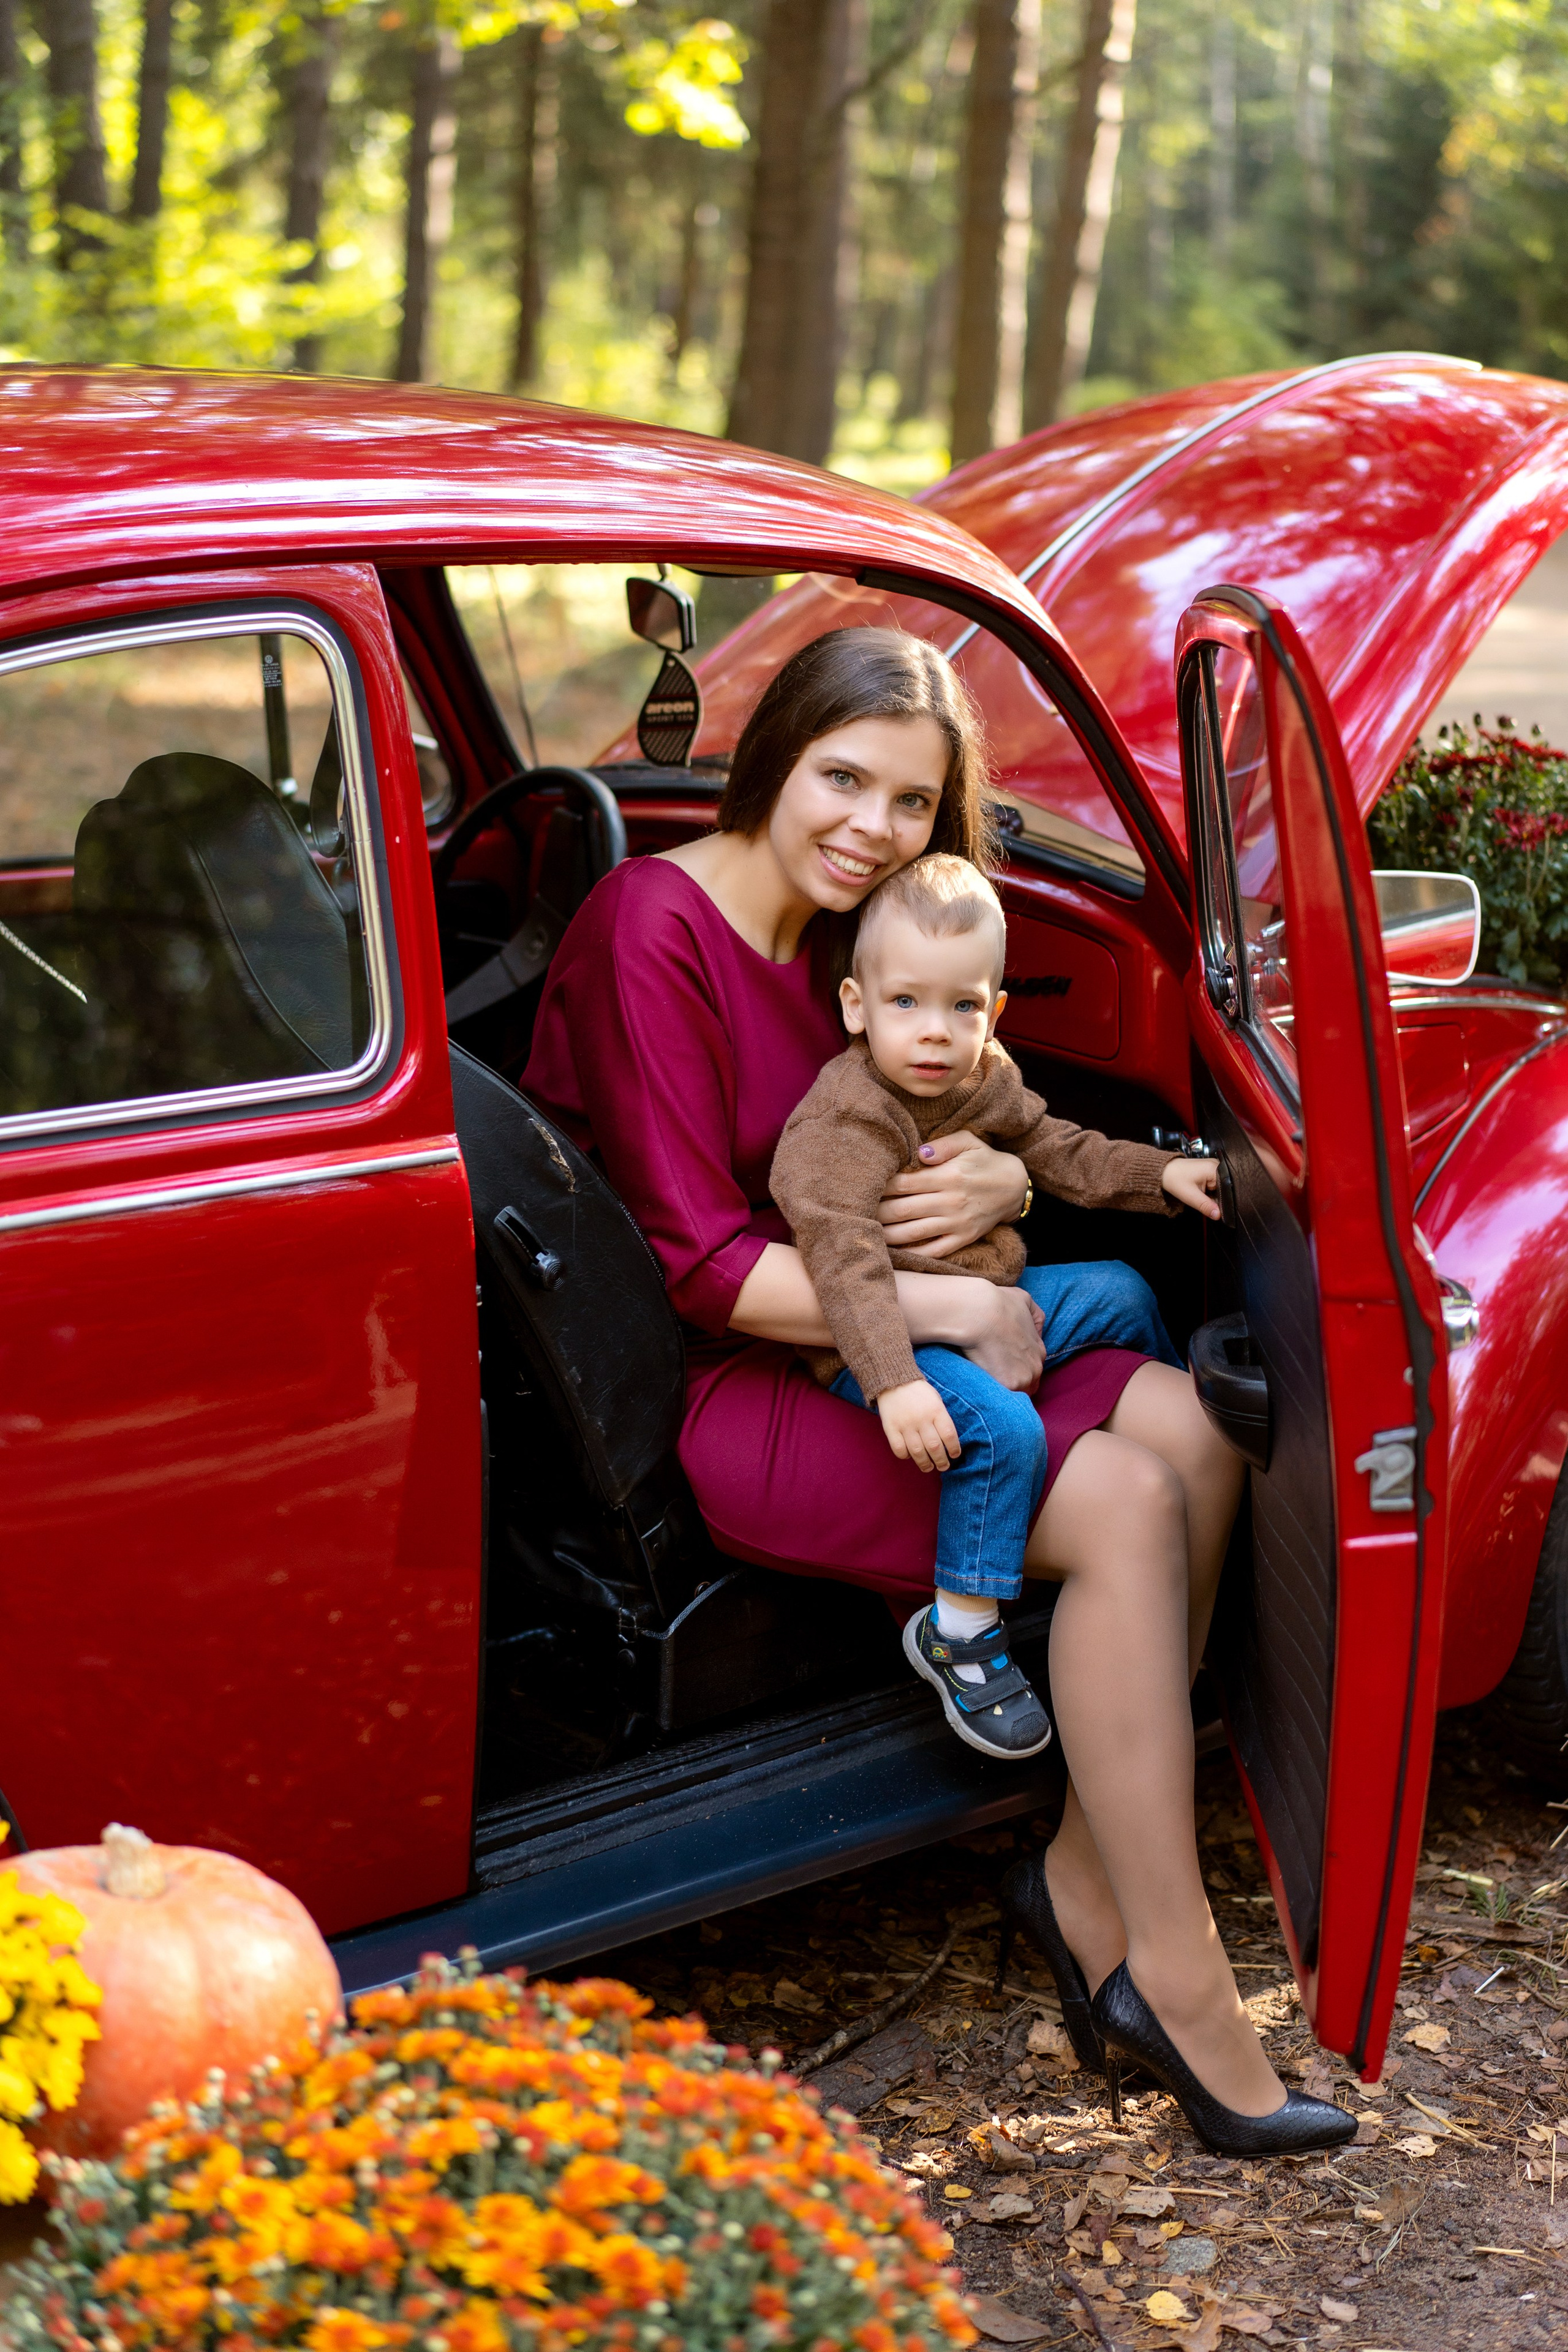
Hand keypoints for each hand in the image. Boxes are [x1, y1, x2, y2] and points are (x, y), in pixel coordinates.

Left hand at [876, 1131, 1028, 1257]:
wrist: (1014, 1187)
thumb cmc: (984, 1160)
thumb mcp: (968, 1142)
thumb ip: (942, 1145)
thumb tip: (918, 1153)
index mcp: (948, 1176)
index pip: (904, 1183)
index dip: (881, 1186)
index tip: (864, 1186)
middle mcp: (950, 1202)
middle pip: (903, 1209)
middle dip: (876, 1211)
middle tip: (856, 1211)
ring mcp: (956, 1224)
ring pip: (913, 1233)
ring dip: (886, 1234)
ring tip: (867, 1231)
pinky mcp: (962, 1239)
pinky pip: (933, 1250)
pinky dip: (911, 1253)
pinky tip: (892, 1251)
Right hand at [876, 1378, 962, 1472]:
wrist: (894, 1381)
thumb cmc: (919, 1393)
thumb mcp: (936, 1401)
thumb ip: (942, 1419)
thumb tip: (948, 1442)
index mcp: (936, 1410)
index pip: (949, 1435)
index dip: (954, 1449)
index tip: (954, 1455)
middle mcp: (922, 1419)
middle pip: (934, 1447)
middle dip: (941, 1461)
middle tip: (943, 1466)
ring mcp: (905, 1424)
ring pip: (917, 1452)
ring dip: (925, 1464)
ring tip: (929, 1468)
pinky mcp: (891, 1428)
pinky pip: (899, 1449)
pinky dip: (906, 1456)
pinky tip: (910, 1456)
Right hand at [953, 1281, 1045, 1391]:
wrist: (979, 1312)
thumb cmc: (997, 1303)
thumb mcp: (1023, 1299)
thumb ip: (1034, 1315)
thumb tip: (1037, 1329)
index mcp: (1040, 1351)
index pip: (1032, 1370)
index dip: (1017, 1370)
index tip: (1002, 1368)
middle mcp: (1036, 1367)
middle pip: (1027, 1386)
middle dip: (1012, 1384)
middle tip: (992, 1378)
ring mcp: (1024, 1378)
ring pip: (1016, 1395)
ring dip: (1003, 1392)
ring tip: (985, 1386)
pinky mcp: (1009, 1386)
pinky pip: (1002, 1399)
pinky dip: (992, 1396)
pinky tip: (980, 1388)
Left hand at [1162, 1157, 1223, 1220]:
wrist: (1164, 1170)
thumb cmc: (1175, 1179)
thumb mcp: (1190, 1196)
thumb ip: (1206, 1206)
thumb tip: (1218, 1215)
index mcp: (1215, 1169)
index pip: (1228, 1188)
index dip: (1224, 1201)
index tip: (1217, 1210)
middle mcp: (1217, 1165)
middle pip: (1226, 1188)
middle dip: (1218, 1198)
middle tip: (1204, 1201)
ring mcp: (1214, 1167)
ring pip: (1221, 1187)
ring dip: (1213, 1195)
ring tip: (1201, 1194)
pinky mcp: (1210, 1170)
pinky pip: (1216, 1184)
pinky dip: (1210, 1191)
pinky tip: (1202, 1191)